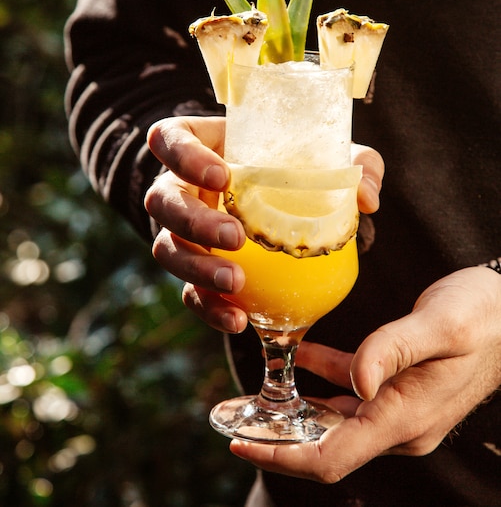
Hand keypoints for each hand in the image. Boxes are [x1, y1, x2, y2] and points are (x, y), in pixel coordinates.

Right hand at [145, 115, 383, 332]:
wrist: (282, 207)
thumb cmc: (296, 168)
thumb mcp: (327, 155)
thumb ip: (355, 164)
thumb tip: (366, 199)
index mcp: (203, 148)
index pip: (169, 139)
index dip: (183, 156)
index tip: (223, 177)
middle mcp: (182, 188)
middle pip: (161, 200)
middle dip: (192, 220)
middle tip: (235, 237)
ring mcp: (183, 232)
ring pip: (166, 248)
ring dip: (196, 268)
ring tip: (236, 282)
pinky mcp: (196, 269)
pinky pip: (189, 292)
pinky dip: (210, 307)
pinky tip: (239, 320)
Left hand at [230, 267, 500, 481]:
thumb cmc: (482, 316)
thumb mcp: (440, 325)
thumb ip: (394, 350)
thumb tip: (355, 382)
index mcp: (405, 416)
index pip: (332, 455)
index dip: (284, 455)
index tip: (243, 442)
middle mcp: (398, 423)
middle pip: (325, 445)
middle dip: (278, 438)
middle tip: (233, 419)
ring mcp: (396, 409)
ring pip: (332, 420)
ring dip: (294, 411)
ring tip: (253, 396)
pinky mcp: (397, 391)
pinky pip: (348, 393)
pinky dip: (320, 379)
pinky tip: (299, 355)